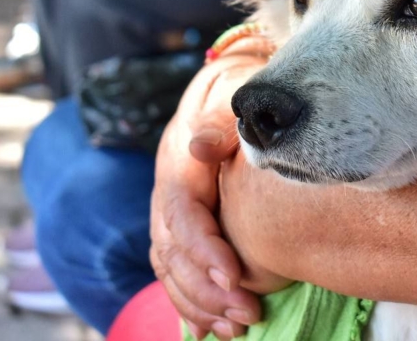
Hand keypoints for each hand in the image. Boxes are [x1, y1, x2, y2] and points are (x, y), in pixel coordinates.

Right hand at [150, 37, 289, 339]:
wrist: (218, 98)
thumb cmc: (233, 100)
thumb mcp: (228, 100)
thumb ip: (219, 124)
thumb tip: (199, 146)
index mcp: (178, 169)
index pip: (184, 218)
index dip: (206, 251)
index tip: (235, 277)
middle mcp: (168, 199)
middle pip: (176, 255)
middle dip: (208, 291)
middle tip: (248, 314)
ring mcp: (171, 220)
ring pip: (173, 272)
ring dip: (202, 305)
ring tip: (239, 328)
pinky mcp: (181, 234)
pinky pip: (177, 276)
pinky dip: (192, 305)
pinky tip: (214, 330)